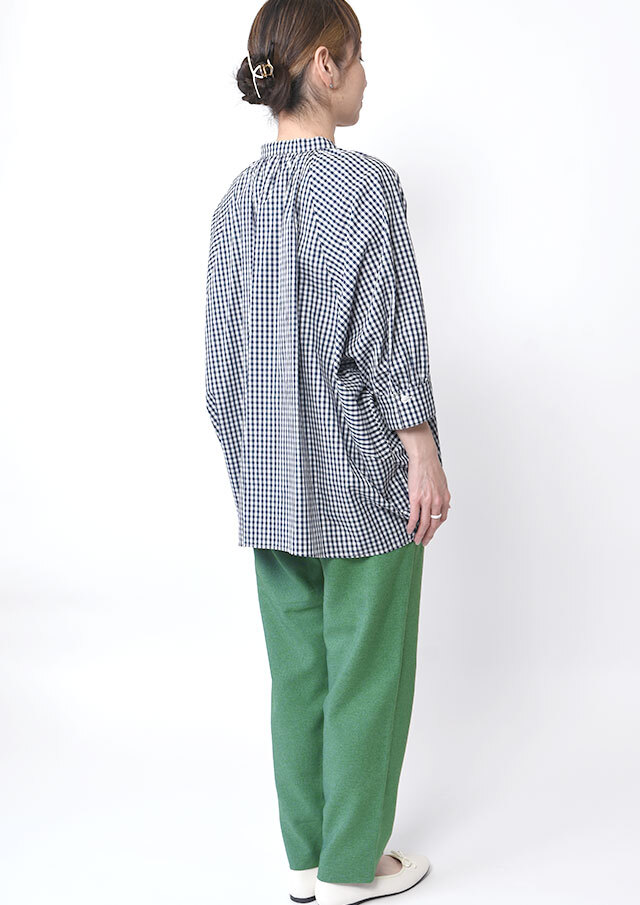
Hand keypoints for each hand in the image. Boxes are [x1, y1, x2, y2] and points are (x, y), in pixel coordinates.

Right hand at [395, 423, 451, 546]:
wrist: (424, 458)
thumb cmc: (432, 467)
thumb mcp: (443, 482)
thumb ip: (443, 495)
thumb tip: (447, 504)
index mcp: (445, 497)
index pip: (442, 517)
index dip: (436, 526)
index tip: (432, 531)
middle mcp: (438, 501)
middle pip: (434, 524)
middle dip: (429, 535)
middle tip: (425, 542)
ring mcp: (427, 501)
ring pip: (424, 523)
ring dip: (420, 534)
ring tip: (416, 540)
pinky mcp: (416, 498)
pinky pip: (414, 516)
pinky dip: (411, 525)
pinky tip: (408, 530)